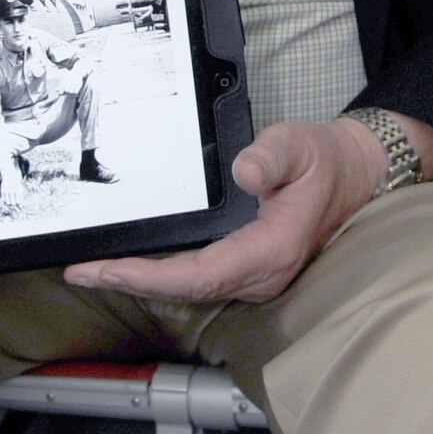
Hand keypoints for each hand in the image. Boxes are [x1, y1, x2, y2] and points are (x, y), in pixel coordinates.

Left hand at [63, 116, 383, 304]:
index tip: (107, 268)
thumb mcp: (298, 145)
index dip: (148, 277)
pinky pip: (197, 278)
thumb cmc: (323, 161)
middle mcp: (260, 274)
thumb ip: (271, 156)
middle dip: (130, 282)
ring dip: (141, 281)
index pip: (198, 275)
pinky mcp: (246, 268)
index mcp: (269, 251)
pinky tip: (133, 265)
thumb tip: (244, 172)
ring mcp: (253, 276)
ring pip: (188, 288)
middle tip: (80, 271)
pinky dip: (160, 274)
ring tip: (94, 271)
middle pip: (184, 289)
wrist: (352, 175)